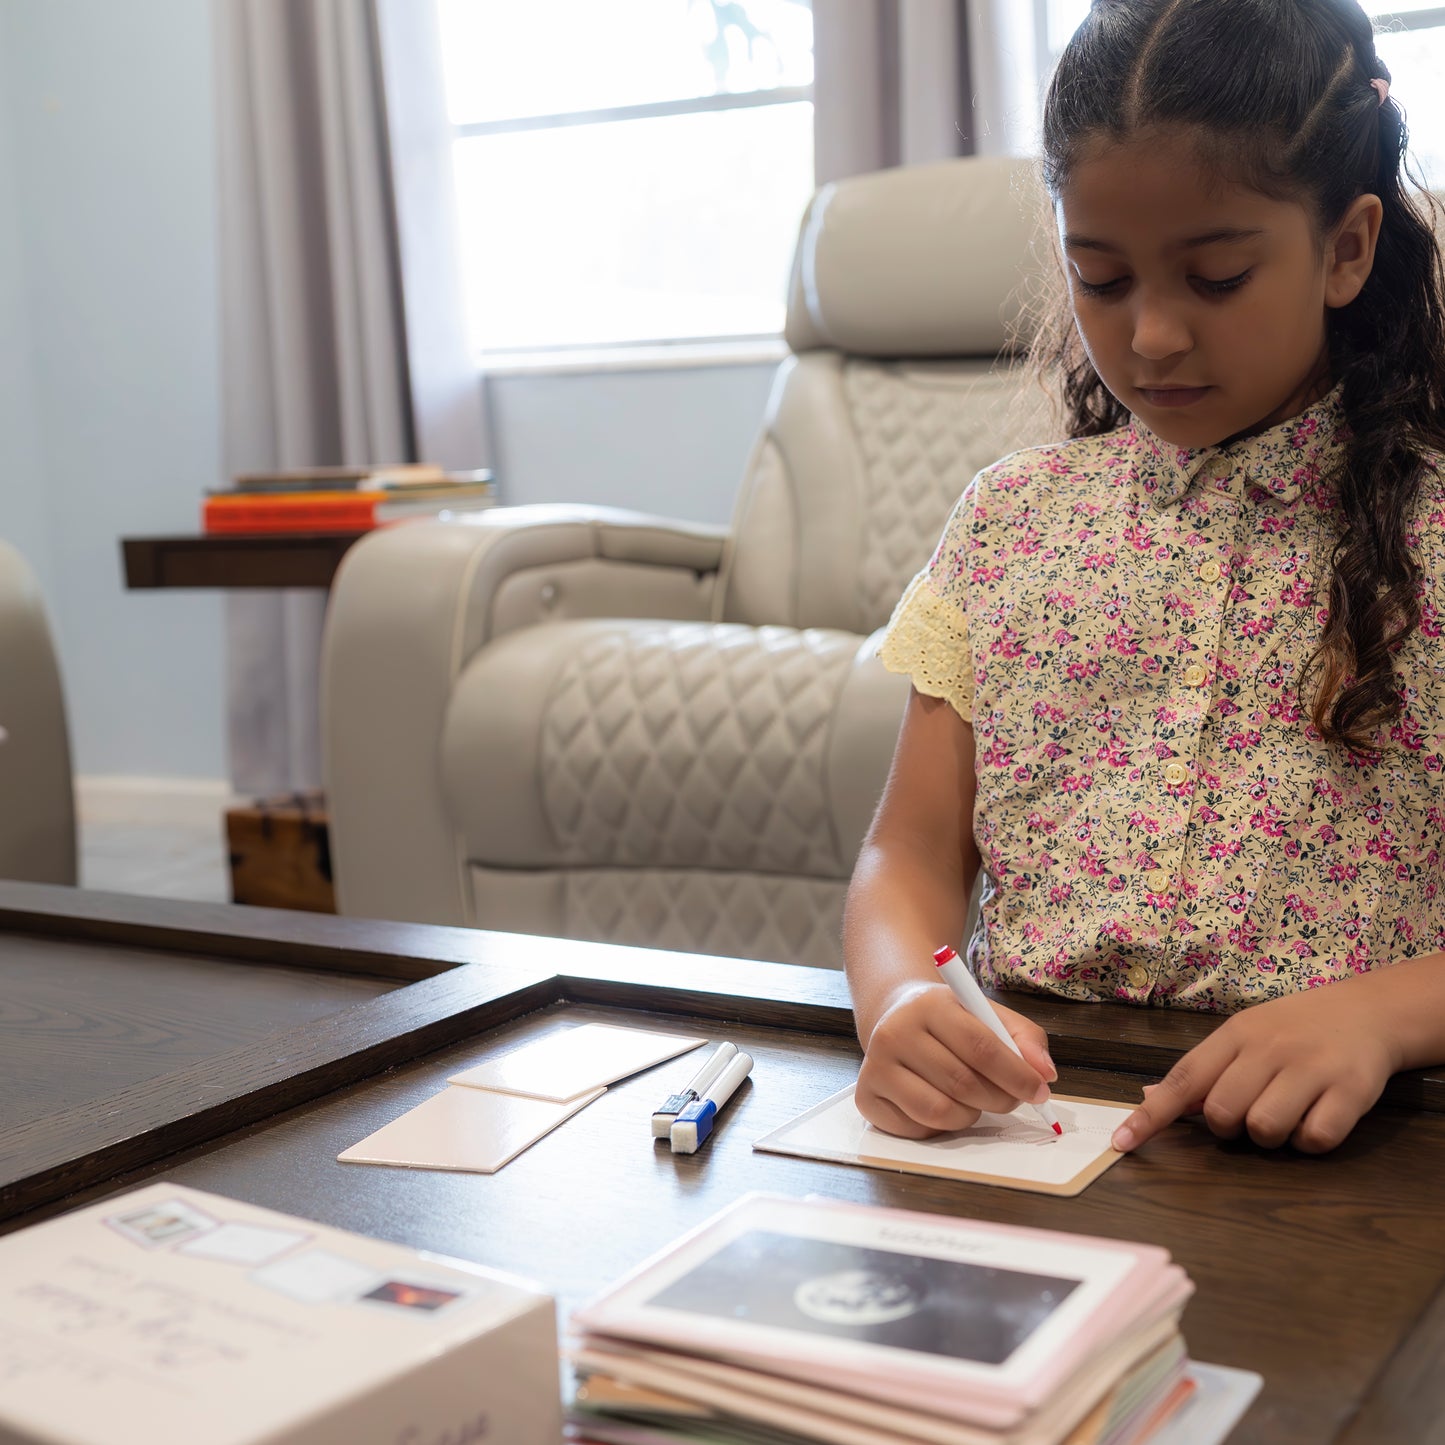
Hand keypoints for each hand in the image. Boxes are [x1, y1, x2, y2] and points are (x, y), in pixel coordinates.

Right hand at [856, 981, 1056, 1137]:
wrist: (895, 1015)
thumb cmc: (951, 1020)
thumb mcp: (988, 1013)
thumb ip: (1024, 1039)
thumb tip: (1044, 1074)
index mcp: (930, 1005)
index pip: (980, 1047)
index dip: (1017, 1075)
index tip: (1040, 1091)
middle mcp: (895, 1032)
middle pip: (963, 1083)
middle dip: (1001, 1099)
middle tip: (1013, 1099)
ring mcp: (876, 1066)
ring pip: (941, 1112)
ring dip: (971, 1114)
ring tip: (974, 1099)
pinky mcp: (866, 1097)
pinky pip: (918, 1128)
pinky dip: (942, 1126)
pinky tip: (943, 1102)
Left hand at [1112, 982, 1401, 1154]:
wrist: (1368, 1011)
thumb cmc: (1294, 1028)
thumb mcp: (1244, 1034)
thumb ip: (1203, 1068)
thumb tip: (1148, 1095)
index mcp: (1234, 1035)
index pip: (1183, 1079)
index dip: (1150, 1115)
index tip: (1122, 1143)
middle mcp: (1268, 1049)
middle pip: (1221, 1113)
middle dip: (1227, 1127)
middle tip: (1249, 1110)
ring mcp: (1309, 1069)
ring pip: (1264, 1129)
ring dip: (1270, 1137)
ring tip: (1286, 1113)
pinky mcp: (1350, 1091)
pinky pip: (1314, 1139)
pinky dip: (1310, 1141)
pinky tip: (1316, 1117)